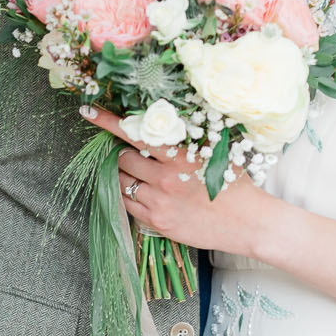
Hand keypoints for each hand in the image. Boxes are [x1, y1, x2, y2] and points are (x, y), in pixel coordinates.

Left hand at [84, 107, 272, 254]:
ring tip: (141, 174)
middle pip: (122, 159)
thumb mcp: (214, 152)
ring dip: (125, 175)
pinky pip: (128, 205)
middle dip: (123, 153)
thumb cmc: (234, 183)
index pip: (135, 133)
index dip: (108, 121)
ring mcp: (158, 203)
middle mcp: (164, 179)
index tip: (88, 111)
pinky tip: (146, 193)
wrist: (247, 221)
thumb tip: (159, 123)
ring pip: (121, 183)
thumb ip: (186, 138)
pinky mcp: (157, 223)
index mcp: (178, 156)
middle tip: (133, 153)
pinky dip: (131, 196)